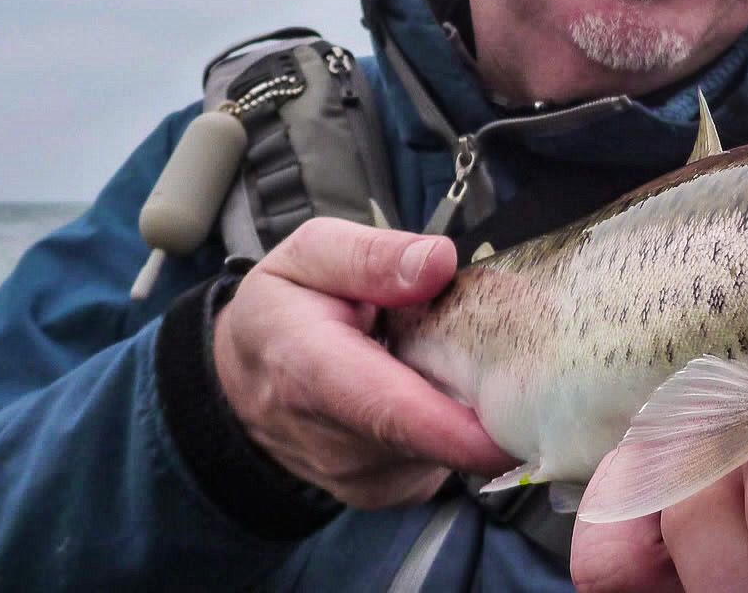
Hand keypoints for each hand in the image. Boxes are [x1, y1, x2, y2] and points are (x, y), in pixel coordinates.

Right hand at [211, 217, 515, 509]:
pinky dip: (451, 424)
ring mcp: (364, 478)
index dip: (451, 428)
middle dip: (484, 389)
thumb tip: (440, 261)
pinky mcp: (389, 492)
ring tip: (440, 358)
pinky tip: (429, 390)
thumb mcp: (310, 255)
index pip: (387, 410)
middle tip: (501, 340)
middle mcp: (337, 441)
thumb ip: (371, 256)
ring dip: (464, 403)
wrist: (241, 385)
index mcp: (310, 370)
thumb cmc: (283, 310)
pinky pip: (443, 457)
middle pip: (436, 429)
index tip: (507, 434)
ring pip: (448, 444)